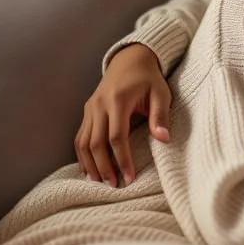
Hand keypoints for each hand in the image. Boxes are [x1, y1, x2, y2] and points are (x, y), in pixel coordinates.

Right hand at [74, 43, 170, 186]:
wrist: (130, 59)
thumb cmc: (149, 79)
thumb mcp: (161, 93)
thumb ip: (161, 116)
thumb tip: (163, 140)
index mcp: (118, 101)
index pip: (116, 137)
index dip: (122, 159)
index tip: (129, 177)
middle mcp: (99, 105)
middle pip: (96, 143)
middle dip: (104, 167)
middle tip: (114, 186)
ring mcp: (90, 108)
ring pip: (83, 142)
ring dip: (90, 164)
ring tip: (99, 182)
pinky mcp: (87, 110)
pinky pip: (80, 136)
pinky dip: (82, 154)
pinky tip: (89, 169)